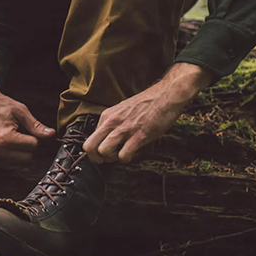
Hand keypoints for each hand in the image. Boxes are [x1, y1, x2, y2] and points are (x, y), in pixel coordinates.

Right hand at [0, 74, 54, 161]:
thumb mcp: (20, 111)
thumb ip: (36, 126)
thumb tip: (51, 134)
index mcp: (5, 138)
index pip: (33, 145)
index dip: (34, 135)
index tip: (25, 126)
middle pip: (27, 157)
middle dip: (28, 145)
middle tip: (20, 130)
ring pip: (19, 161)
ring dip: (20, 150)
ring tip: (11, 133)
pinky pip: (9, 159)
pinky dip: (11, 151)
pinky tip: (5, 138)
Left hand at [83, 63, 211, 163]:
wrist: (165, 96)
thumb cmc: (146, 103)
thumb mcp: (122, 110)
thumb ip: (113, 123)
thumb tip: (107, 138)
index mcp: (107, 115)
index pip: (89, 138)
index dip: (96, 149)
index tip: (105, 151)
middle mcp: (112, 122)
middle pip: (89, 147)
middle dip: (97, 158)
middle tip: (108, 158)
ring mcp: (124, 129)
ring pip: (103, 151)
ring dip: (111, 158)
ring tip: (121, 154)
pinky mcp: (138, 136)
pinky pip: (124, 155)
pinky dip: (127, 159)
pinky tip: (133, 153)